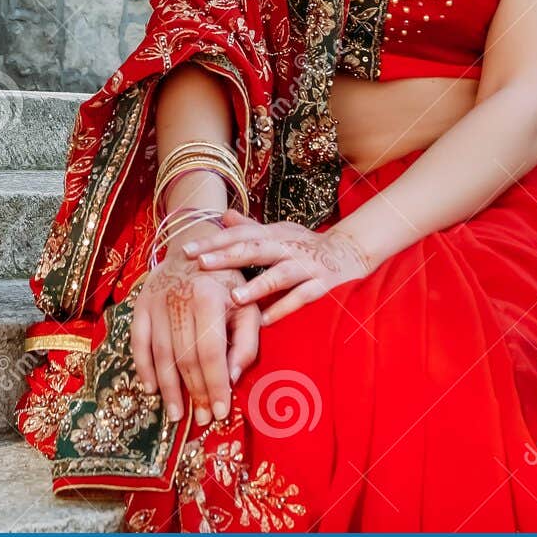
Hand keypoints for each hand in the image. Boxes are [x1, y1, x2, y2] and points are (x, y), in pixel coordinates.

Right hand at [130, 240, 259, 426]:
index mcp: (209, 298)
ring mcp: (155, 302)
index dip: (215, 385)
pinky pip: (138, 342)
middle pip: (185, 357)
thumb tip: (232, 378)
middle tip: (200, 420)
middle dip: (194, 393)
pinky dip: (143, 368)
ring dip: (169, 389)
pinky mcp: (140, 304)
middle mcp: (179, 300)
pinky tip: (152, 389)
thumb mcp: (248, 305)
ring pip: (161, 354)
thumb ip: (246, 342)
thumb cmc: (228, 281)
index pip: (211, 352)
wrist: (194, 244)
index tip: (220, 412)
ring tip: (177, 414)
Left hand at [180, 207, 374, 324]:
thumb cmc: (305, 246)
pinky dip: (285, 307)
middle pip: (254, 248)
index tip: (185, 250)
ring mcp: (307, 266)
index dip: (213, 241)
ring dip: (257, 285)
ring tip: (234, 296)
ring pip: (279, 274)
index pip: (239, 234)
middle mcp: (288, 246)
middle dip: (227, 256)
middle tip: (200, 263)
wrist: (351, 253)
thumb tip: (222, 215)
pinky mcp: (323, 285)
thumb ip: (251, 227)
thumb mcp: (278, 232)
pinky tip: (265, 321)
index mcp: (273, 234)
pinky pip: (303, 298)